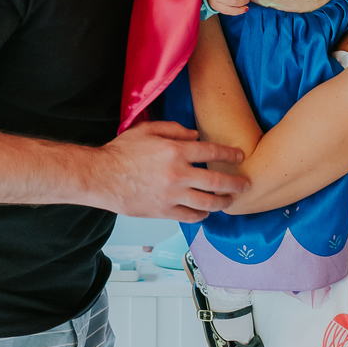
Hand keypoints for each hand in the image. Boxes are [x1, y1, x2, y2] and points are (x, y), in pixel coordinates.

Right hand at [96, 121, 247, 222]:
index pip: (211, 153)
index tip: (239, 156)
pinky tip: (205, 211)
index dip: (229, 154)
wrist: (100, 177)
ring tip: (230, 201)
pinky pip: (190, 216)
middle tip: (246, 184)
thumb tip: (195, 135)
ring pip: (207, 203)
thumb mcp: (147, 130)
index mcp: (175, 152)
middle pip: (217, 182)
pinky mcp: (163, 212)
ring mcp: (172, 196)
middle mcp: (177, 175)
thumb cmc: (121, 152)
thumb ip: (174, 130)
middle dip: (236, 184)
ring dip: (223, 203)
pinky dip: (201, 214)